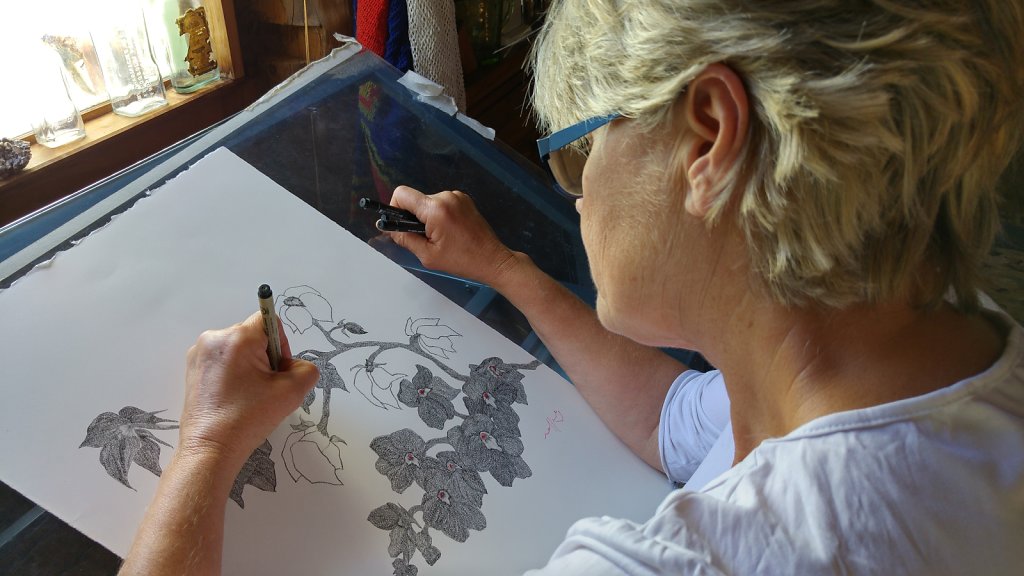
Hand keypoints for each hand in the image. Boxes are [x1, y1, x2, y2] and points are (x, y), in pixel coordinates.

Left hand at [178, 313, 318, 472]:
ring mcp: (199, 353)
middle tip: (264, 389)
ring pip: (238, 349)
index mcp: (237, 338)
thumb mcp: (293, 392)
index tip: (277, 372)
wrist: (210, 449)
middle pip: (253, 336)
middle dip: (265, 358)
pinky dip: (233, 373)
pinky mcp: (192, 369)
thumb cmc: (249, 418)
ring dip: (249, 366)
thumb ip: (307, 369)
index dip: (281, 345)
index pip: (269, 321)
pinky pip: (222, 360)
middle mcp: (214, 338)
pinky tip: (233, 397)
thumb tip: (291, 366)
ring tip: (247, 396)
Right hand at [386, 186, 522, 286]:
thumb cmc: (461, 260)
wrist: (492, 259)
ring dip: (427, 217)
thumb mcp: (428, 255)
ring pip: (428, 202)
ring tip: (440, 237)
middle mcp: (446, 196)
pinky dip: (439, 215)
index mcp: (435, 209)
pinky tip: (449, 231)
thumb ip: (405, 239)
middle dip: (413, 217)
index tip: (400, 224)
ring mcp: (457, 196)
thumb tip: (389, 228)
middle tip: (424, 238)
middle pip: (415, 199)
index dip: (394, 207)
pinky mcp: (464, 199)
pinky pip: (441, 203)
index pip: (402, 194)